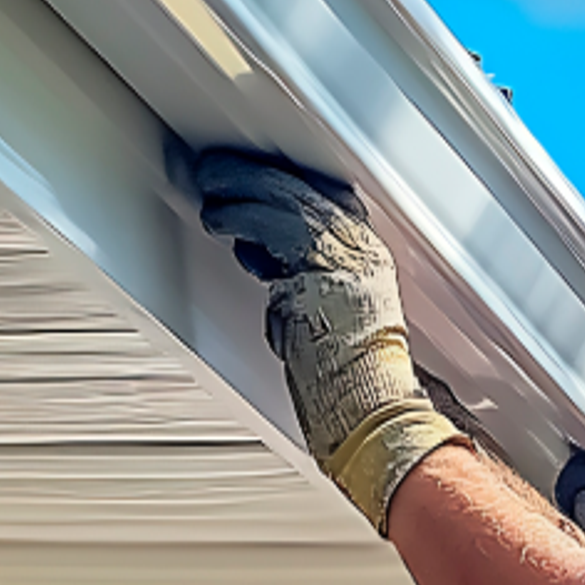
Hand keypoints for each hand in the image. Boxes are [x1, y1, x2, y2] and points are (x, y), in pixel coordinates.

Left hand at [195, 148, 464, 533]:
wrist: (372, 413)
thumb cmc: (350, 387)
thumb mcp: (324, 324)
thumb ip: (299, 289)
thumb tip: (264, 263)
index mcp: (370, 264)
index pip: (328, 207)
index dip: (288, 191)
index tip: (256, 185)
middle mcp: (364, 253)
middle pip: (308, 195)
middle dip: (260, 178)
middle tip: (222, 171)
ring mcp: (346, 258)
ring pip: (290, 201)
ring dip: (244, 189)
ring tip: (212, 185)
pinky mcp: (320, 270)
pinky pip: (275, 227)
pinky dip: (242, 217)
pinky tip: (220, 218)